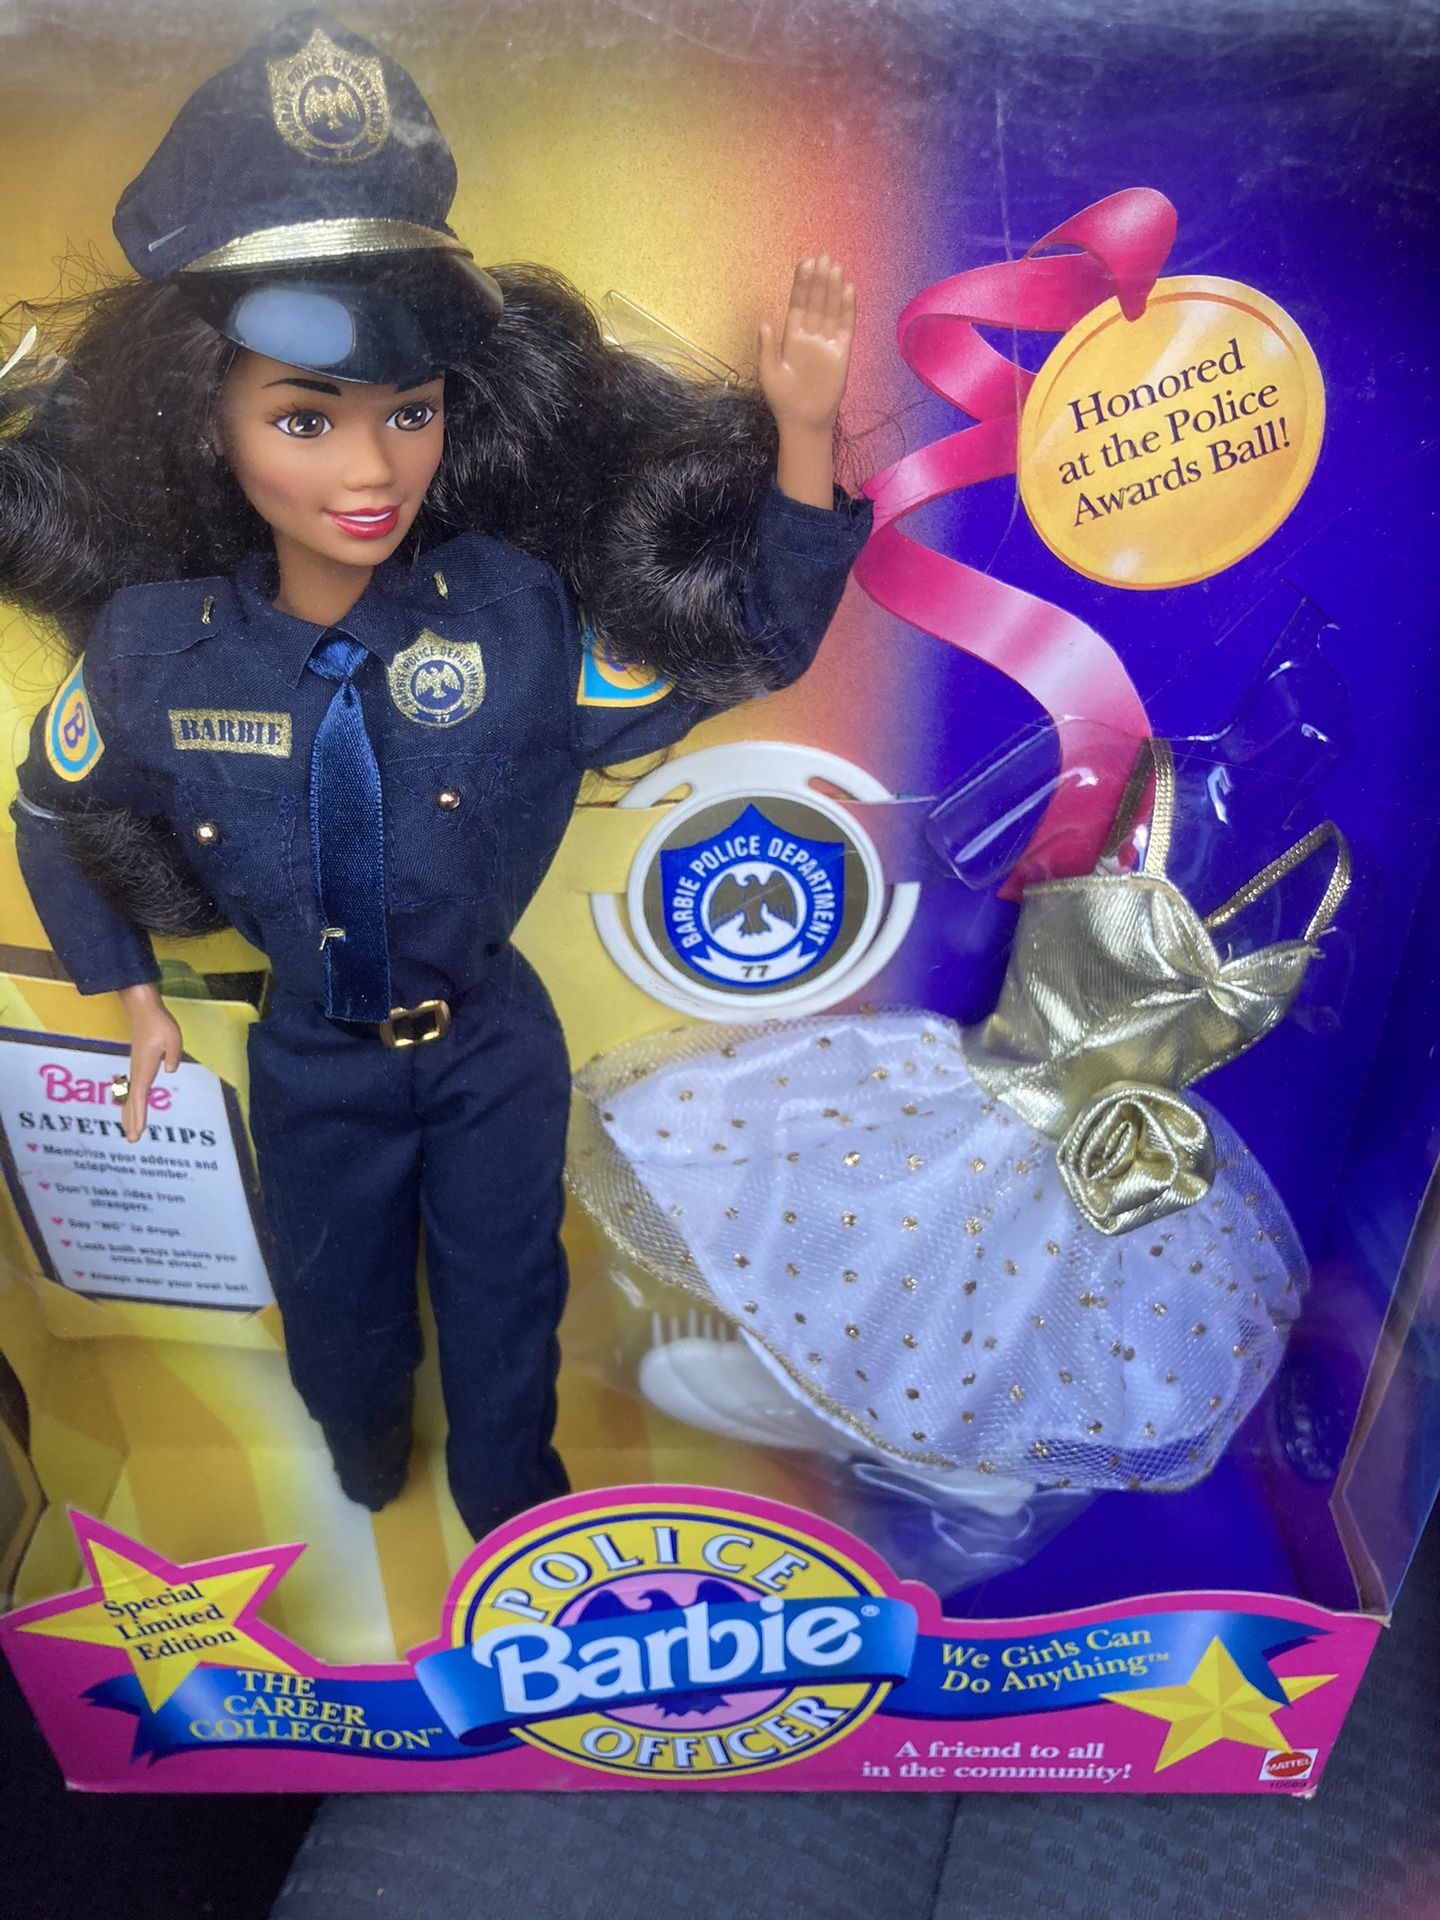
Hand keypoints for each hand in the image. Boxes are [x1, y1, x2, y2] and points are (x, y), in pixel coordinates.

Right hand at [117, 982, 181, 1144]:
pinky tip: (131, 1108)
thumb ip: (172, 1056)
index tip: (138, 1131)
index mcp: (144, 1069)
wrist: (143, 1010)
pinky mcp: (138, 1065)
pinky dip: (131, 1102)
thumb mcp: (173, 1039)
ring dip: (129, 1114)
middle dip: (132, 1121)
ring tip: (129, 1131)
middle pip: (132, 1102)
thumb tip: (169, 1070)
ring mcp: (136, 1069)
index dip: (139, 1115)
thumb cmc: (159, 1024)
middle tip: (132, 1140)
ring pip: (130, 1097)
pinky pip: (133, 1089)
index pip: (140, 1097)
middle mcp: (137, 1072)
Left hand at [757, 254, 855, 435]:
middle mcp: (810, 334)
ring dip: (834, 288)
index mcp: (791, 336)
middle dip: (819, 279)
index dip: (801, 284)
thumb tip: (764, 323)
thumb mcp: (769, 374)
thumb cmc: (783, 400)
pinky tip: (849, 290)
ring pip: (831, 309)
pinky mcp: (842, 352)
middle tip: (824, 257)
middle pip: (816, 301)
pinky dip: (848, 309)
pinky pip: (846, 326)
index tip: (805, 263)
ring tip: (836, 267)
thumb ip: (767, 348)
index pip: (798, 304)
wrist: (805, 422)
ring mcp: (827, 342)